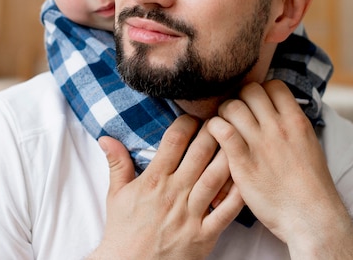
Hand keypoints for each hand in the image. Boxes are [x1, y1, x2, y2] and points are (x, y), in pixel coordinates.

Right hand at [88, 115, 243, 259]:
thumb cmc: (123, 231)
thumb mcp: (116, 195)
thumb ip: (117, 163)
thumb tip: (105, 138)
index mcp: (153, 181)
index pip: (173, 141)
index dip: (186, 123)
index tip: (194, 116)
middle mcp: (173, 194)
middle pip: (199, 154)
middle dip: (212, 131)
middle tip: (222, 117)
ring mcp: (190, 215)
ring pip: (215, 178)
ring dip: (228, 156)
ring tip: (238, 138)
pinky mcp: (203, 236)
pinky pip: (226, 212)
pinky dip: (238, 195)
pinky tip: (247, 178)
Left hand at [206, 80, 352, 258]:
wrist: (311, 217)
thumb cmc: (310, 184)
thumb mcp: (309, 144)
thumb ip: (291, 123)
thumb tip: (278, 107)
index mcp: (296, 121)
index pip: (273, 85)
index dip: (261, 91)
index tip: (256, 104)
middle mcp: (278, 127)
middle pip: (250, 90)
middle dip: (240, 98)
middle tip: (236, 114)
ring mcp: (260, 144)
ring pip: (232, 106)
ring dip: (224, 112)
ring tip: (225, 125)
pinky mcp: (243, 162)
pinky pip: (222, 130)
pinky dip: (214, 127)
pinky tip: (215, 135)